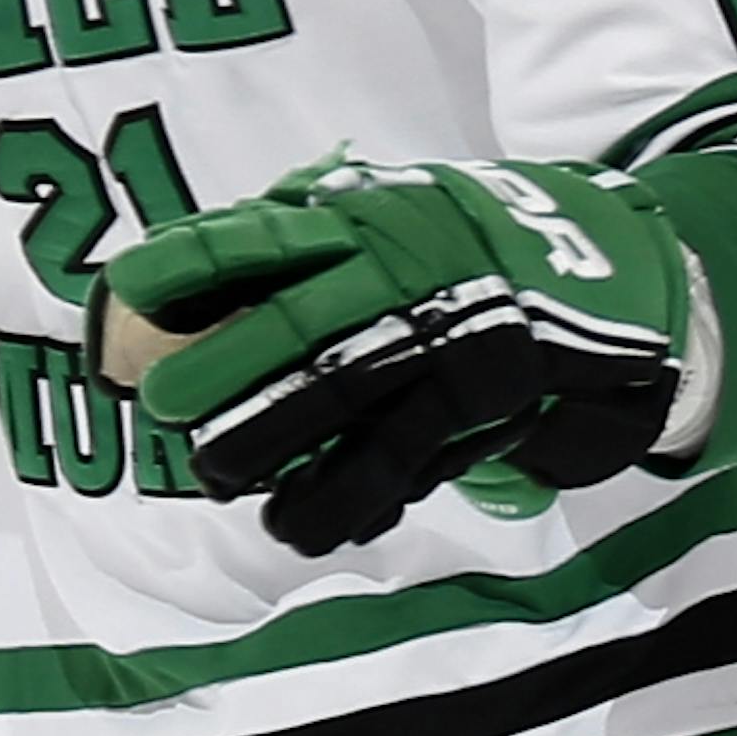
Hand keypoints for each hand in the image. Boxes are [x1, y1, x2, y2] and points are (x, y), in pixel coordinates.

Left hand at [88, 153, 695, 555]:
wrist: (609, 271)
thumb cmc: (462, 246)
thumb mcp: (389, 212)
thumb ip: (306, 236)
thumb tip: (188, 280)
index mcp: (366, 217)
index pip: (265, 235)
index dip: (194, 261)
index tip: (126, 289)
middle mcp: (403, 272)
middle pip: (301, 321)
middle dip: (227, 366)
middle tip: (160, 405)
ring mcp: (445, 340)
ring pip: (347, 398)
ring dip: (275, 444)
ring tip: (217, 476)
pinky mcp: (481, 406)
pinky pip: (402, 459)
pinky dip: (347, 496)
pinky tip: (300, 523)